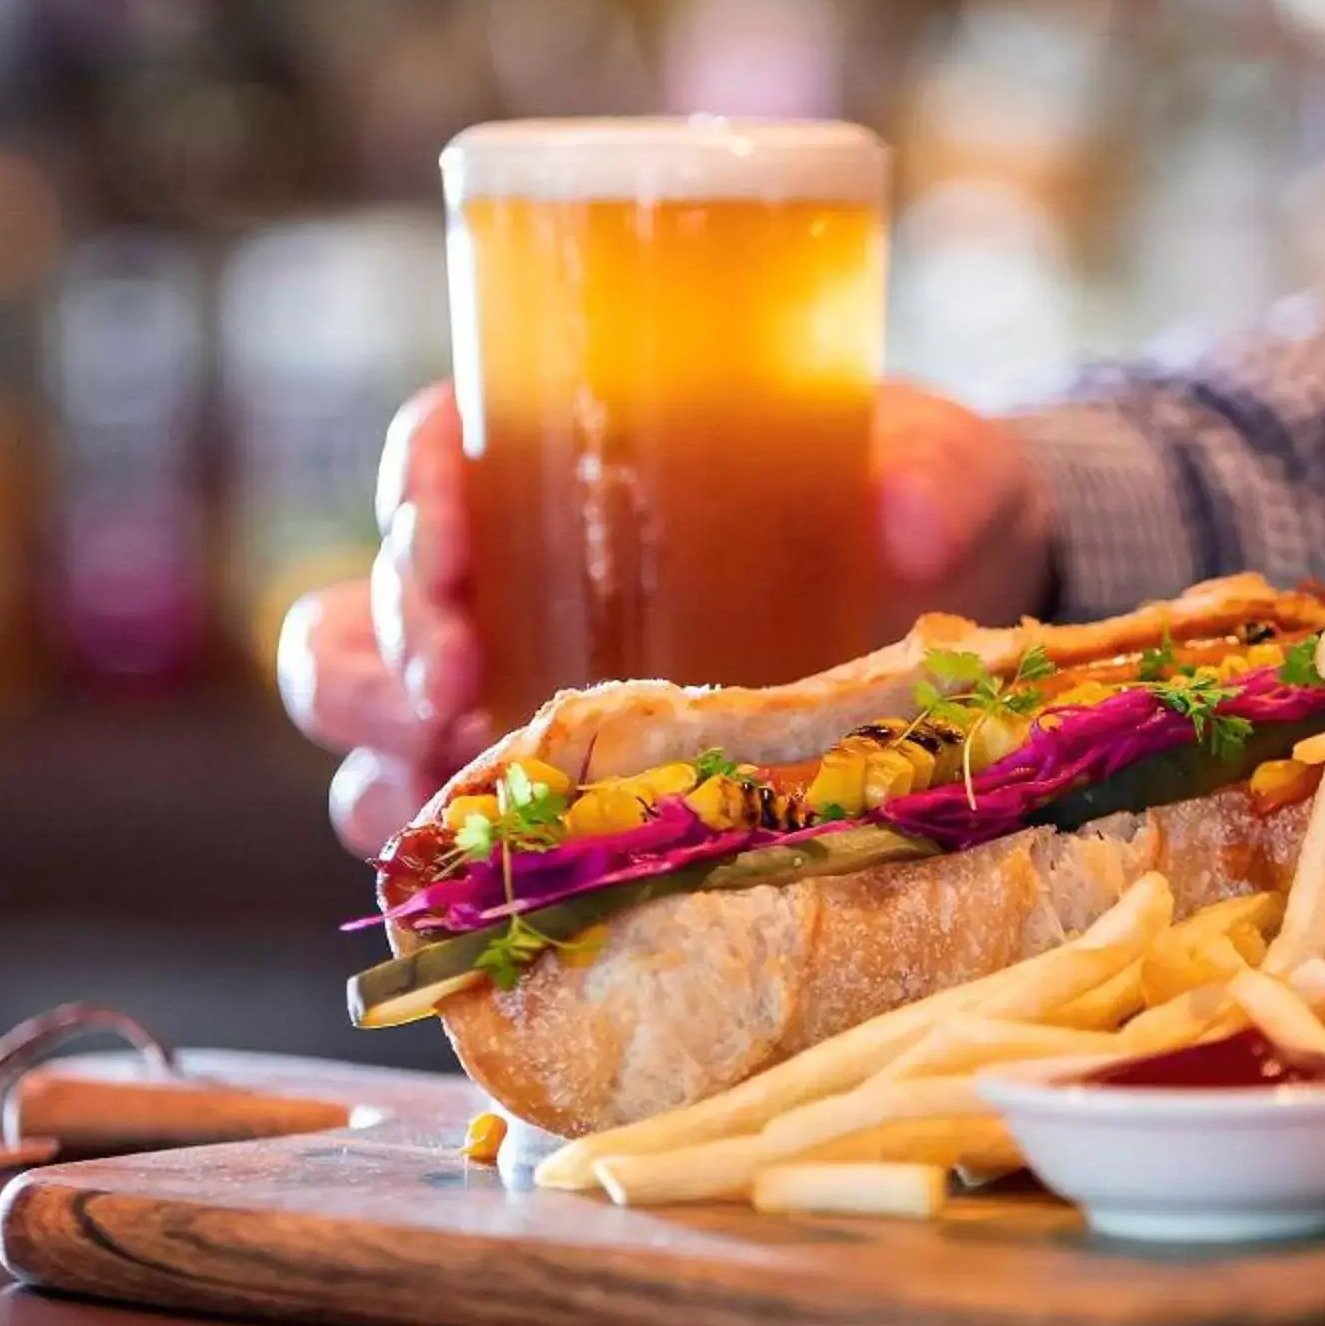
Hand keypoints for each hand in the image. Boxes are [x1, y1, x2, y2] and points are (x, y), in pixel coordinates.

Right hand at [277, 381, 1054, 857]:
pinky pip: (447, 837)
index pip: (435, 453)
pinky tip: (482, 872)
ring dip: (379, 762)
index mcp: (571, 458)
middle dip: (374, 657)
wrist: (962, 614)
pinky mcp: (554, 799)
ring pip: (372, 735)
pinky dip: (438, 857)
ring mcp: (519, 699)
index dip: (412, 497)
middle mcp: (515, 581)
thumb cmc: (917, 510)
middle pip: (361, 614)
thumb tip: (906, 517)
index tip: (449, 548)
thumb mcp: (940, 470)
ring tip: (446, 789)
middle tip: (450, 690)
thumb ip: (931, 475)